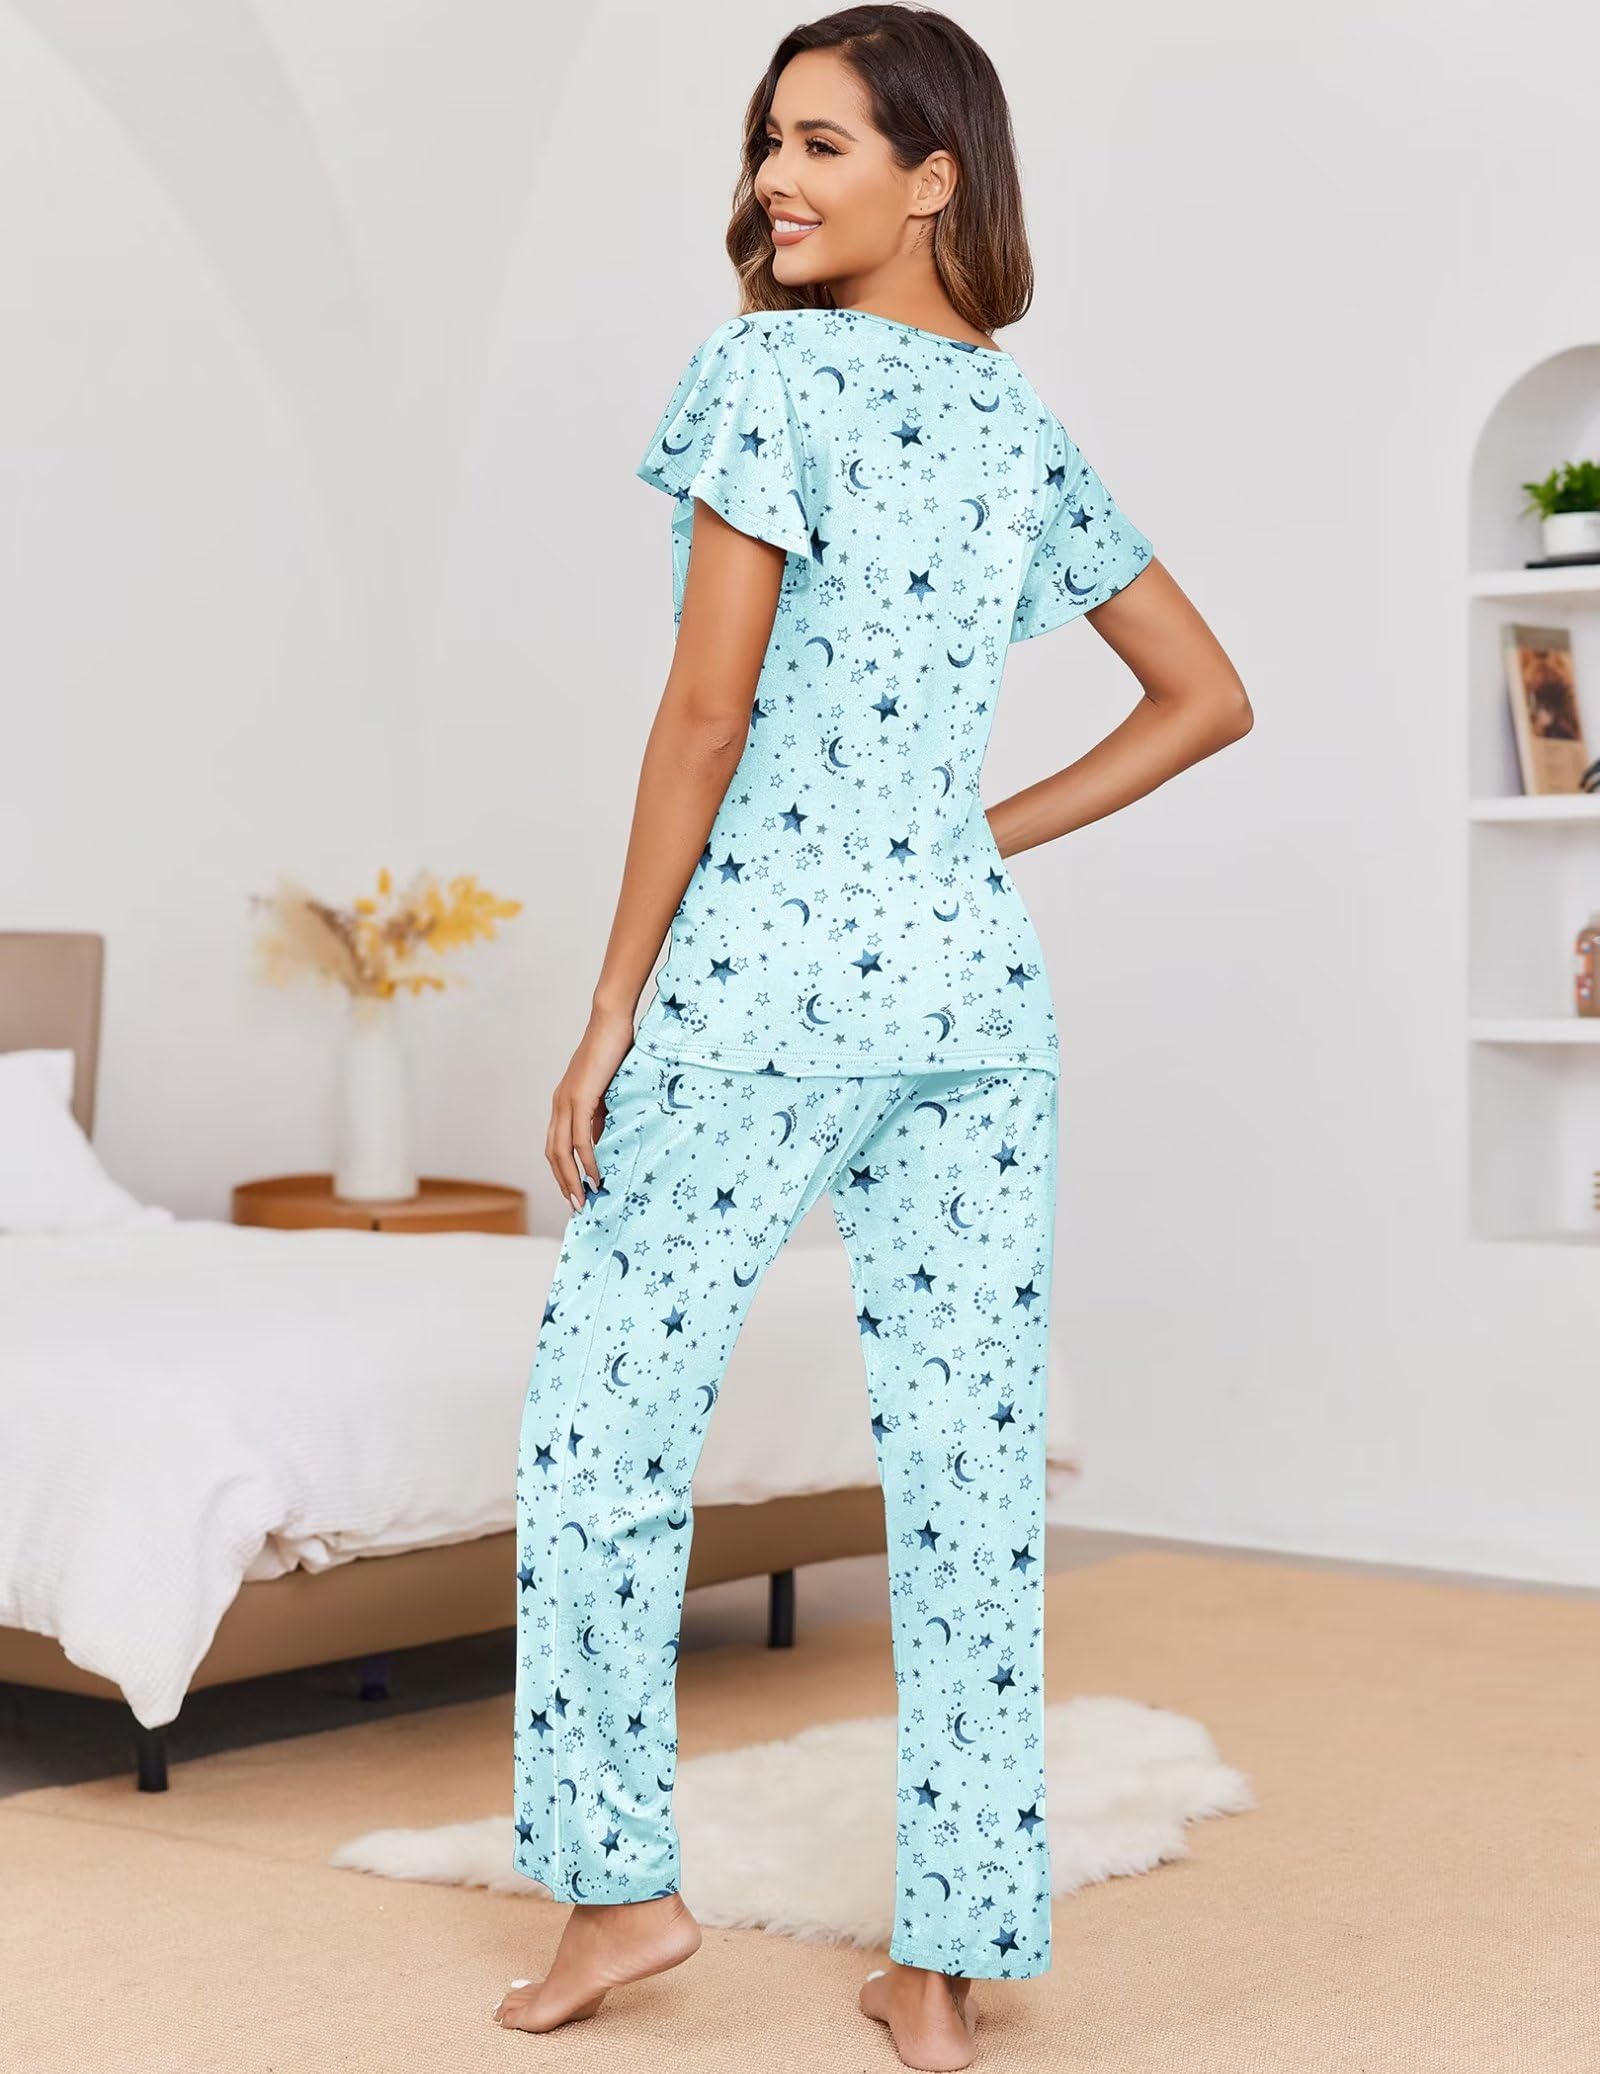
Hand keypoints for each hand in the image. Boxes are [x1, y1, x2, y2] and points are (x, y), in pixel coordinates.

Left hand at [544, 1008, 636, 1213]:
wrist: (611, 1023)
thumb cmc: (614, 1051)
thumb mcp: (607, 1092)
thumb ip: (601, 1116)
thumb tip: (602, 1142)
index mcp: (563, 1103)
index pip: (555, 1145)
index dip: (562, 1171)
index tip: (575, 1191)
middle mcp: (559, 1105)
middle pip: (553, 1154)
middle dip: (563, 1182)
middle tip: (577, 1206)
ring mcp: (566, 1101)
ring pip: (562, 1151)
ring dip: (571, 1178)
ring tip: (583, 1199)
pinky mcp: (579, 1098)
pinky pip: (579, 1138)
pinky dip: (586, 1160)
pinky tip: (596, 1175)